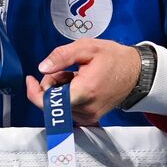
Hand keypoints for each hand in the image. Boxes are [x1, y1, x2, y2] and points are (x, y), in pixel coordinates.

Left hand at [26, 40, 141, 124]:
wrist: (135, 73)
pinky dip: (66, 96)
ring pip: (58, 106)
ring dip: (59, 89)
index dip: (34, 91)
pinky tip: (77, 84)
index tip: (30, 80)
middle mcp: (85, 109)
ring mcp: (88, 116)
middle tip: (62, 69)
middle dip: (50, 85)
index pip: (48, 103)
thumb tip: (42, 67)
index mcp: (84, 92)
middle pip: (51, 103)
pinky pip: (67, 109)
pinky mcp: (89, 118)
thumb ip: (61, 56)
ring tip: (73, 75)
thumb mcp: (87, 48)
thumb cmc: (114, 59)